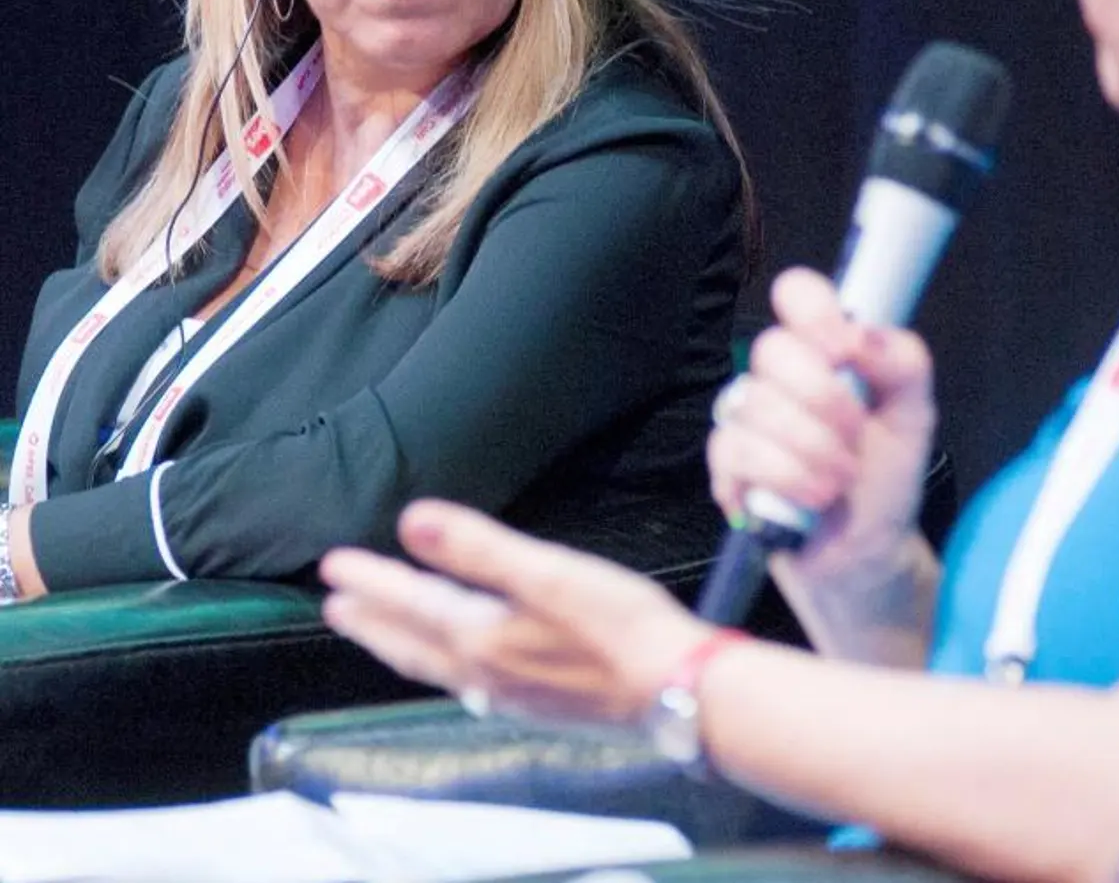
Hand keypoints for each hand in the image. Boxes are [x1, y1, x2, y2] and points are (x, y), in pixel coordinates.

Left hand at [321, 500, 712, 725]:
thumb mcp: (548, 573)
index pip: (410, 602)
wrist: (676, 690)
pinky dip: (446, 668)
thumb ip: (478, 547)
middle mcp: (484, 673)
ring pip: (437, 667)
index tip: (332, 565)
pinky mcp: (540, 706)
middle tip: (337, 607)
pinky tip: (462, 670)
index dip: (371, 580)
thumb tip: (412, 522)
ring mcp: (511, 696)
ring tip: (383, 634)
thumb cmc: (620, 627)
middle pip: (412, 644)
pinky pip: (469, 686)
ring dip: (403, 646)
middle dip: (372, 623)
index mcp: (482, 636)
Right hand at [709, 268, 938, 581]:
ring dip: (810, 451)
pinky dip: (782, 478)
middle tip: (854, 437)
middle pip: (772, 350)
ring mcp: (748, 418)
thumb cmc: (885, 480)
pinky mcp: (727, 463)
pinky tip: (806, 498)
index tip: (843, 352)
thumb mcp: (914, 419)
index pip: (797, 293)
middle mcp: (782, 376)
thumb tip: (861, 333)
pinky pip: (735, 452)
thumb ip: (903, 363)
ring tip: (839, 482)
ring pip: (755, 405)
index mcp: (827, 352)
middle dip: (822, 400)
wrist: (864, 553)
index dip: (813, 313)